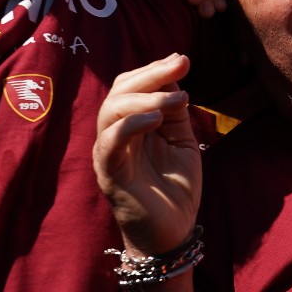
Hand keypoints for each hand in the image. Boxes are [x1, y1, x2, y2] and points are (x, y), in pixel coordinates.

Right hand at [94, 54, 202, 255]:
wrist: (173, 233)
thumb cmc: (175, 188)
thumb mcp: (183, 141)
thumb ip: (175, 112)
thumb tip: (175, 76)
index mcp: (130, 125)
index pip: (130, 86)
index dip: (153, 69)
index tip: (182, 58)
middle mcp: (114, 135)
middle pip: (119, 91)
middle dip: (151, 74)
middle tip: (181, 65)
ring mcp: (109, 154)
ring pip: (111, 111)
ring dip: (146, 98)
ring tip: (178, 98)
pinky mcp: (109, 174)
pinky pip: (110, 142)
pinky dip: (131, 125)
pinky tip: (156, 119)